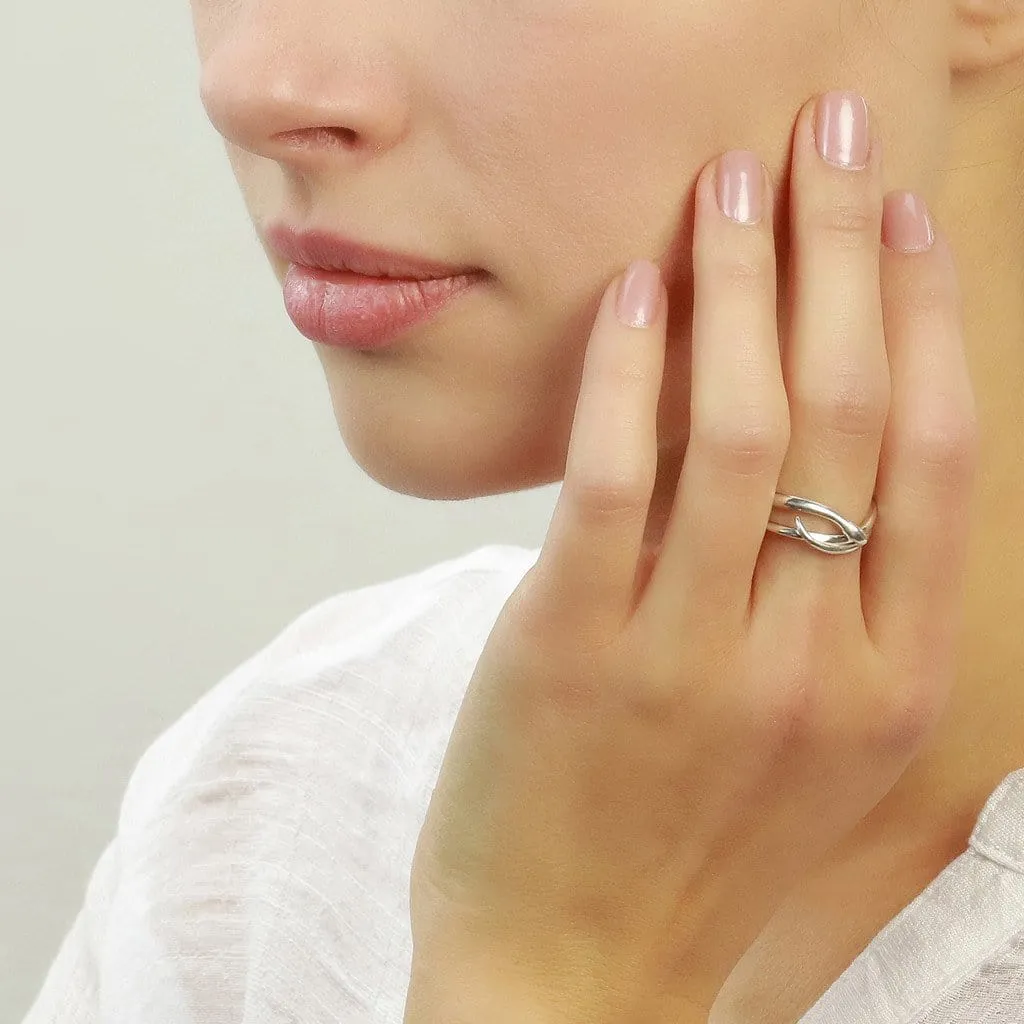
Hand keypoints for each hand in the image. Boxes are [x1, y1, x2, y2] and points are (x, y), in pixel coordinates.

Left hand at [404, 92, 978, 1023]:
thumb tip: (832, 458)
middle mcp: (813, 661)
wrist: (571, 974)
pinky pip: (615, 475)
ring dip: (740, 282)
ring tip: (728, 183)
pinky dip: (631, 368)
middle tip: (828, 142)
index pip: (944, 459)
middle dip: (843, 254)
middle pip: (852, 410)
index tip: (905, 222)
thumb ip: (838, 616)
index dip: (930, 320)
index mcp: (894, 686)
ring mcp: (691, 652)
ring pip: (738, 423)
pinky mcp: (572, 643)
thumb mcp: (811, 750)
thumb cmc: (691, 856)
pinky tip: (639, 287)